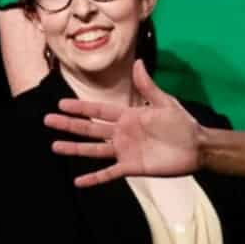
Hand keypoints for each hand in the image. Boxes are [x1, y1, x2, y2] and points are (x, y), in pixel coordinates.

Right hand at [47, 62, 203, 185]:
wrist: (196, 147)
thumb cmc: (182, 123)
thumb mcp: (165, 102)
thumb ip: (148, 86)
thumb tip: (138, 62)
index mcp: (128, 115)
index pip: (98, 110)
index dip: (80, 107)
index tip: (61, 104)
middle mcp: (122, 133)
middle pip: (90, 128)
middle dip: (69, 124)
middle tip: (48, 120)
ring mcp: (125, 151)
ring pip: (94, 150)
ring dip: (75, 148)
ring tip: (55, 146)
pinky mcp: (131, 167)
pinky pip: (109, 173)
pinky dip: (94, 178)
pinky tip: (79, 181)